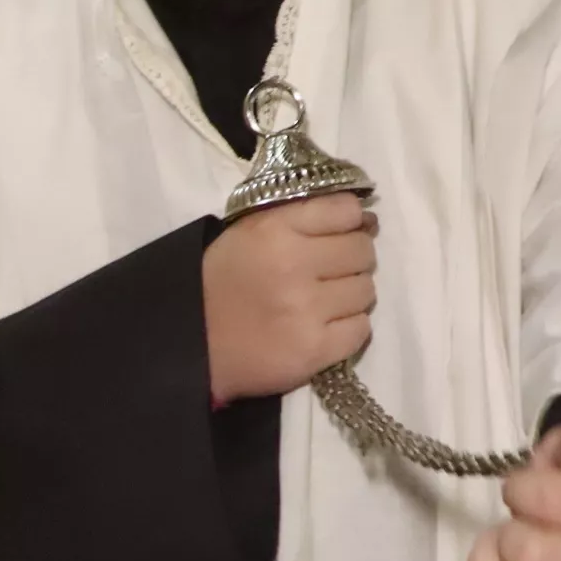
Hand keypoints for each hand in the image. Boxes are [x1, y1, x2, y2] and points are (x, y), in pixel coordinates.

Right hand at [204, 193, 373, 402]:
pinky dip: (348, 328)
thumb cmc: (223, 281)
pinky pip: (361, 329)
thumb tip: (364, 217)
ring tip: (323, 302)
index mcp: (275, 229)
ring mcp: (307, 310)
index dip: (351, 221)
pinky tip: (324, 327)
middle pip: (363, 251)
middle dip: (352, 259)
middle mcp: (294, 265)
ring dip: (350, 295)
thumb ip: (299, 216)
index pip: (346, 210)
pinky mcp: (315, 350)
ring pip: (366, 290)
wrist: (194, 344)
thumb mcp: (249, 232)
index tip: (341, 233)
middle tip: (330, 271)